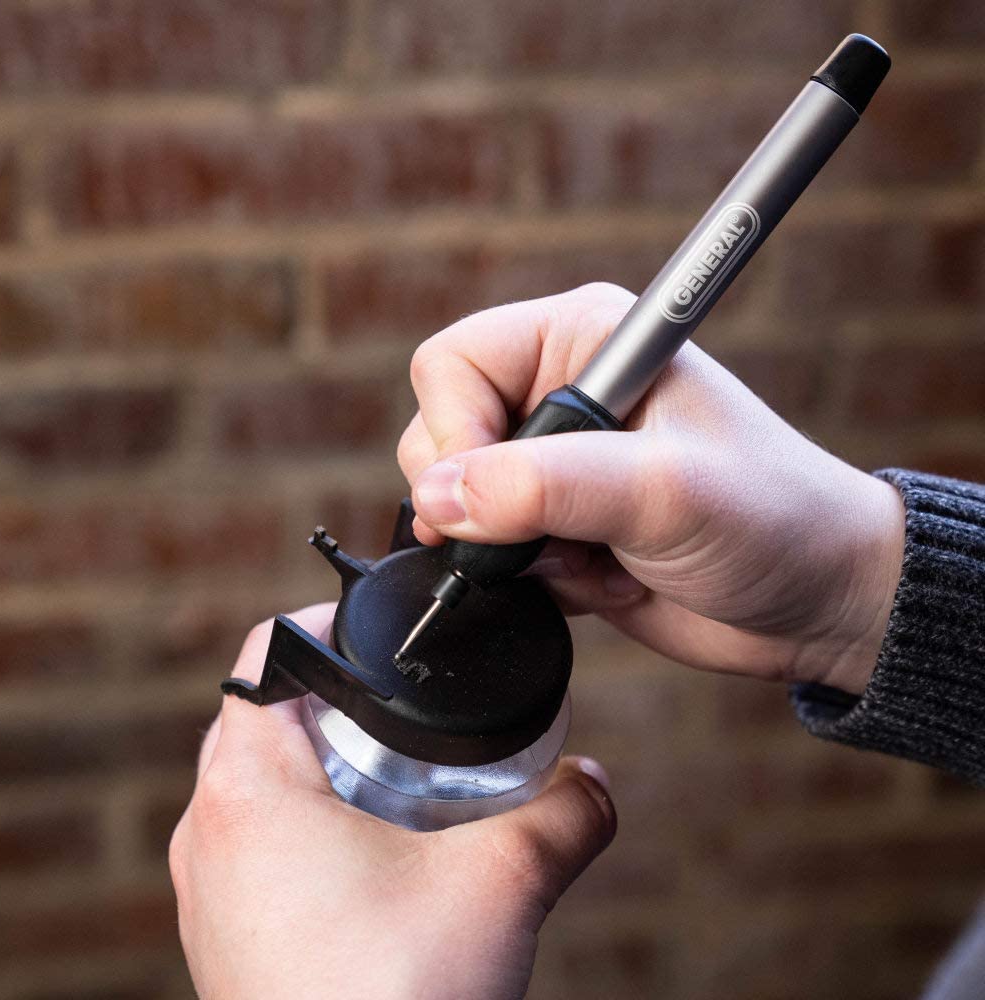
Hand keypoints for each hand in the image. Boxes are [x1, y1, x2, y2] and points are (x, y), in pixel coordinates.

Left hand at [170, 603, 614, 999]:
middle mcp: (208, 834)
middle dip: (326, 697)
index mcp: (247, 792)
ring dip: (310, 763)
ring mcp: (207, 893)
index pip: (264, 659)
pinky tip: (365, 853)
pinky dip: (300, 824)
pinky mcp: (223, 940)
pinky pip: (249, 847)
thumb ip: (564, 817)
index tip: (372, 628)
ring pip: (248, 786)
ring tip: (384, 771)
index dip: (317, 624)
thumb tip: (598, 786)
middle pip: (258, 719)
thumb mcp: (501, 885)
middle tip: (394, 701)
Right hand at [398, 283, 904, 694]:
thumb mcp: (662, 491)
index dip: (454, 432)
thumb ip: (543, 487)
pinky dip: (536, 581)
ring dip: (518, 550)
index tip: (491, 494)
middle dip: (485, 502)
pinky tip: (604, 579)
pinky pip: (493, 553)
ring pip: (459, 503)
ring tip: (597, 556)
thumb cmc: (771, 518)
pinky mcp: (557, 526)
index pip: (452, 364)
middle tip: (558, 532)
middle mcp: (560, 392)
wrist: (816, 601)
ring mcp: (555, 464)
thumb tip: (436, 499)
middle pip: (439, 434)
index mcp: (582, 341)